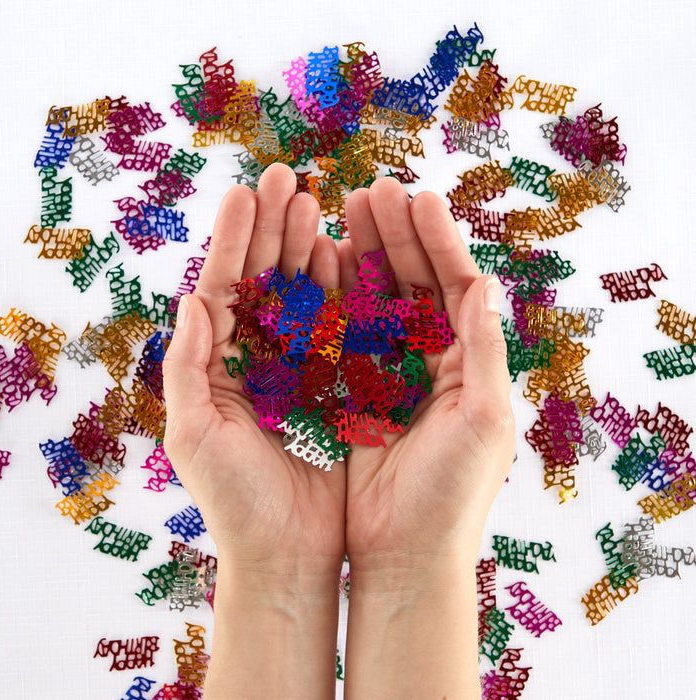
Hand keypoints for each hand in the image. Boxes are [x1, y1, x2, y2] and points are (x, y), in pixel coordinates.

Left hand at [163, 163, 345, 572]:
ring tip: (317, 203)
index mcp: (217, 364)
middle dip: (272, 228)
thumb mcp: (195, 435)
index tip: (245, 191)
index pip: (222, 288)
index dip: (231, 239)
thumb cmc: (234, 501)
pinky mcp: (335, 385)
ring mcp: (298, 367)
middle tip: (287, 178)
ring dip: (307, 248)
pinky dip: (340, 291)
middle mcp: (256, 358)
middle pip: (263, 280)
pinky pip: (338, 329)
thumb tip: (190, 299)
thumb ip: (187, 367)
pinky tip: (345, 256)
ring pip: (303, 296)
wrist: (290, 551)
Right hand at [339, 176, 514, 570]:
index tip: (418, 196)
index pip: (457, 286)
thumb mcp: (483, 420)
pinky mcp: (356, 391)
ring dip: (364, 257)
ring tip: (343, 211)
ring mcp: (392, 373)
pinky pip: (346, 333)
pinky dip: (335, 298)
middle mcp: (433, 362)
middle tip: (373, 190)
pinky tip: (321, 263)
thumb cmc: (451, 495)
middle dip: (397, 236)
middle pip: (415, 284)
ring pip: (377, 301)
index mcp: (470, 363)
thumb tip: (489, 281)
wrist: (404, 553)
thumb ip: (486, 350)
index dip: (439, 240)